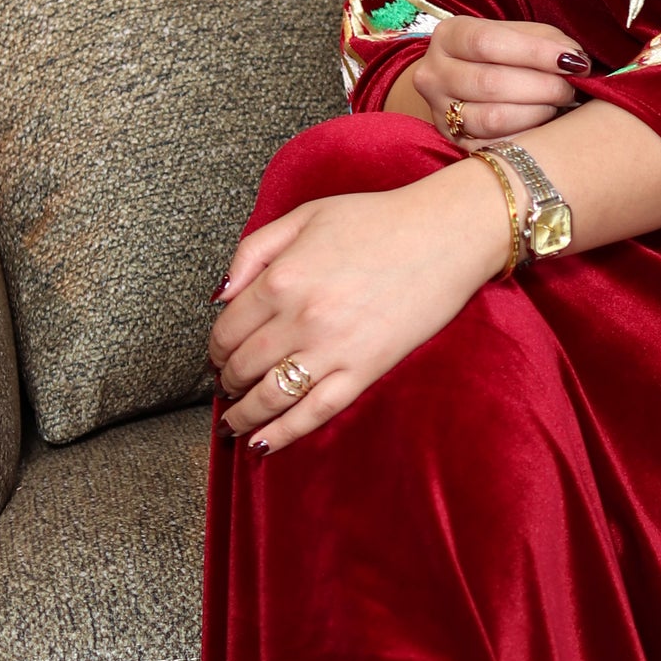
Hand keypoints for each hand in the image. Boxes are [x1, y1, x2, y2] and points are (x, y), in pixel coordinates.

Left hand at [210, 164, 508, 456]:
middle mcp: (300, 319)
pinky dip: (283, 434)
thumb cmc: (377, 220)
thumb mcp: (304, 216)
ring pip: (271, 396)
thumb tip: (220, 296)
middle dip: (227, 380)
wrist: (445, 234)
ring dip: (244, 413)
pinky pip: (314, 413)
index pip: (226, 330)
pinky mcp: (365, 371)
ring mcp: (333, 349)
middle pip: (242, 366)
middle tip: (227, 384)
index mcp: (281, 279)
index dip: (214, 348)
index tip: (217, 355)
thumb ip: (252, 251)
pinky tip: (263, 444)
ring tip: (234, 421)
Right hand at [409, 17, 589, 143]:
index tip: (572, 61)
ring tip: (557, 106)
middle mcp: (434, 73)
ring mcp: (440, 112)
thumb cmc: (501, 55)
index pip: (487, 43)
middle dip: (542, 87)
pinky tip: (543, 127)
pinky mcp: (454, 142)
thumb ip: (546, 41)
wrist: (463, 83)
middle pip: (490, 83)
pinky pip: (494, 146)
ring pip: (492, 119)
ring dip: (536, 114)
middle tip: (570, 89)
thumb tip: (576, 61)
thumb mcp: (517, 35)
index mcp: (449, 36)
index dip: (534, 53)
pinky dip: (525, 137)